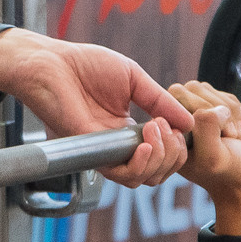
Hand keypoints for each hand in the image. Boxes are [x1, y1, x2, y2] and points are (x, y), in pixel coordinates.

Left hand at [0, 31, 192, 187]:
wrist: (50, 63)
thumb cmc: (85, 65)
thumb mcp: (134, 79)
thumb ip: (161, 101)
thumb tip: (190, 123)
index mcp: (129, 130)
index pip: (163, 155)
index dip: (177, 147)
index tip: (178, 124)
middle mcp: (118, 146)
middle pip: (156, 173)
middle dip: (172, 153)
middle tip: (164, 126)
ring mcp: (104, 151)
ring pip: (141, 179)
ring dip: (159, 158)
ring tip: (155, 129)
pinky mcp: (90, 152)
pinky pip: (120, 173)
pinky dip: (139, 163)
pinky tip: (144, 143)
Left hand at [171, 81, 240, 231]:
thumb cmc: (230, 171)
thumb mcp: (215, 156)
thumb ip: (206, 129)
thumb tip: (207, 107)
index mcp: (167, 134)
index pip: (176, 97)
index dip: (203, 110)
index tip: (221, 137)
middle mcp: (175, 123)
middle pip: (192, 88)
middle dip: (218, 108)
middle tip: (231, 134)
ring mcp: (191, 115)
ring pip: (205, 89)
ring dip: (228, 109)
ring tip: (235, 134)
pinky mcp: (209, 111)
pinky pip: (218, 93)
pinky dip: (234, 107)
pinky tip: (239, 126)